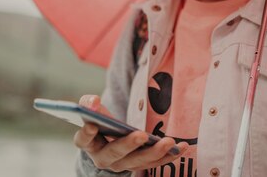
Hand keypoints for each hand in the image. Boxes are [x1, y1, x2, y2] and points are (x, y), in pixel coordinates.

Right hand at [73, 94, 188, 172]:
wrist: (108, 142)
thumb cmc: (100, 123)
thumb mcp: (92, 111)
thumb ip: (89, 104)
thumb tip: (93, 102)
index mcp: (88, 144)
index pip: (83, 140)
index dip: (86, 134)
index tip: (92, 125)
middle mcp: (104, 158)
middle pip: (116, 153)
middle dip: (129, 145)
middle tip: (142, 135)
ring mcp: (123, 165)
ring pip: (138, 161)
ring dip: (155, 152)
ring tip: (169, 142)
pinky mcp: (139, 165)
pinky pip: (155, 163)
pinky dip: (169, 156)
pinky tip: (182, 147)